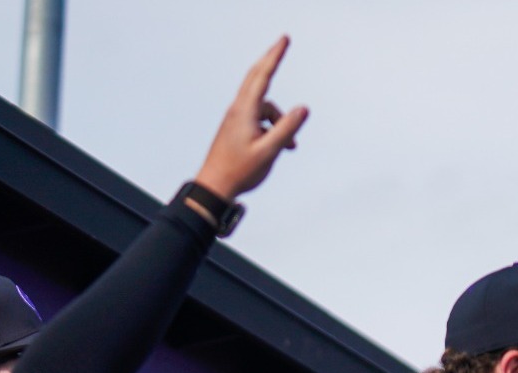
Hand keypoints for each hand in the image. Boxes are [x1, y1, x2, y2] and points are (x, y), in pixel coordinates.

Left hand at [191, 36, 308, 201]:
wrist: (215, 186)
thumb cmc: (240, 171)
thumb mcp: (268, 151)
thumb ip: (286, 129)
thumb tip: (302, 107)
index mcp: (244, 111)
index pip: (262, 76)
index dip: (275, 57)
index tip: (284, 40)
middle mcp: (238, 109)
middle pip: (257, 77)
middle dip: (271, 61)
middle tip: (282, 43)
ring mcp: (236, 117)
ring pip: (264, 107)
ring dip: (280, 120)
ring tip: (290, 146)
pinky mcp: (237, 127)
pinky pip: (260, 118)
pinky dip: (273, 127)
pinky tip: (280, 147)